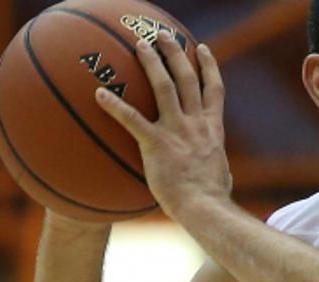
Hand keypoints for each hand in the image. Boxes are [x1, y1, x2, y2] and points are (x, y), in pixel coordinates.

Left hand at [95, 33, 231, 218]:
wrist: (206, 208)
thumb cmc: (213, 199)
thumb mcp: (221, 176)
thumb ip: (215, 165)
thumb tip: (216, 173)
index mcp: (212, 130)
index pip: (213, 90)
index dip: (208, 66)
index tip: (202, 49)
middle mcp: (197, 124)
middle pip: (188, 79)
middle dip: (176, 53)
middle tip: (164, 35)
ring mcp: (177, 131)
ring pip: (164, 87)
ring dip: (152, 63)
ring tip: (139, 45)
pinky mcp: (157, 144)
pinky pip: (132, 119)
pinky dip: (114, 105)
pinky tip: (98, 93)